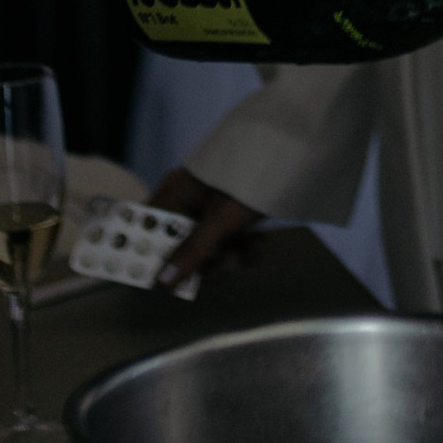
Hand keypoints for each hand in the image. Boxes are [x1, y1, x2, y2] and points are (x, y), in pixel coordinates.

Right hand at [147, 164, 265, 288]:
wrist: (295, 158)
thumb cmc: (251, 181)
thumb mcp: (222, 219)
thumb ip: (192, 251)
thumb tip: (161, 283)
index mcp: (175, 194)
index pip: (147, 230)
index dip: (153, 256)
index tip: (163, 283)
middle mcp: (188, 203)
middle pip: (180, 250)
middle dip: (208, 262)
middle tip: (229, 260)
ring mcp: (210, 212)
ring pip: (207, 253)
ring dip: (231, 258)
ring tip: (250, 247)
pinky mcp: (232, 219)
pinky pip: (228, 247)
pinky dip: (244, 250)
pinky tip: (259, 243)